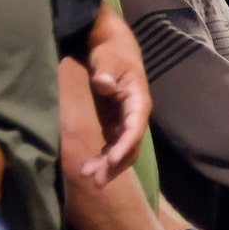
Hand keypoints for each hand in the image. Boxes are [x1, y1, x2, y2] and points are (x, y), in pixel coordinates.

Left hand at [80, 22, 149, 186]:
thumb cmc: (111, 53)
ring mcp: (126, 121)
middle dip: (115, 164)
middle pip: (130, 146)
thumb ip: (107, 71)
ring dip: (109, 166)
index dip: (124, 146)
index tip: (112, 161)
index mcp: (138, 101)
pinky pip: (114, 146)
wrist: (113, 49)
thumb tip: (105, 84)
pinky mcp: (116, 124)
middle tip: (96, 180)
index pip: (134, 128)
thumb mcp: (108, 59)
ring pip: (123, 150)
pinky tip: (91, 166)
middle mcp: (135, 116)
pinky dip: (105, 158)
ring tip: (90, 177)